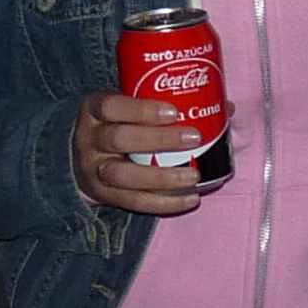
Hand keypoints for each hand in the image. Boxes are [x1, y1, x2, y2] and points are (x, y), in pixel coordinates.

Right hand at [72, 93, 207, 214]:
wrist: (81, 154)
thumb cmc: (118, 123)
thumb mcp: (129, 107)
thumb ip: (167, 104)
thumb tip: (225, 107)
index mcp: (95, 110)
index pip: (112, 106)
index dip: (141, 109)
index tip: (173, 112)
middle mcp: (89, 139)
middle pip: (119, 139)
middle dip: (158, 140)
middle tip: (194, 138)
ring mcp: (93, 170)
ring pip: (123, 175)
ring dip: (162, 177)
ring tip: (194, 176)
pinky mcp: (102, 195)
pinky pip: (132, 202)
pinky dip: (163, 203)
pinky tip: (190, 198)